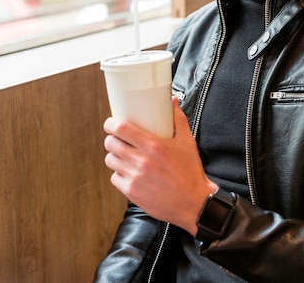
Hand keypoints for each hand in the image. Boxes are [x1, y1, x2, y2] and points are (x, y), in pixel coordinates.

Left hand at [103, 97, 216, 234]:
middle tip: (117, 138)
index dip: (111, 124)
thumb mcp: (187, 141)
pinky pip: (115, 178)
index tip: (111, 122)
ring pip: (110, 160)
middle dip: (111, 139)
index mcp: (154, 145)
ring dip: (114, 156)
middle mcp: (142, 161)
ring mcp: (135, 178)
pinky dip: (119, 174)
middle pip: (110, 144)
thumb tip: (173, 100)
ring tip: (123, 155)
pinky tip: (128, 172)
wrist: (193, 203)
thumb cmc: (190, 171)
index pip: (121, 129)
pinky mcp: (132, 193)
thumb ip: (178, 118)